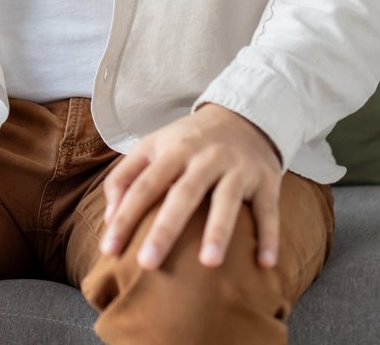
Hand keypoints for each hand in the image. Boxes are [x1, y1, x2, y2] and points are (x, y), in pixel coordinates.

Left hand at [97, 102, 283, 272]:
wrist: (244, 115)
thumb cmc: (189, 141)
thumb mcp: (153, 147)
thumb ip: (125, 177)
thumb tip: (110, 218)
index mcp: (173, 150)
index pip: (144, 185)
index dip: (126, 216)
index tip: (109, 250)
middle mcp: (205, 157)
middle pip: (183, 194)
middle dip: (165, 229)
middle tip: (147, 263)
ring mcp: (237, 168)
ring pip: (227, 200)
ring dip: (218, 231)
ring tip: (208, 264)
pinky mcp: (266, 180)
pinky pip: (268, 210)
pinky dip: (269, 236)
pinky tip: (266, 264)